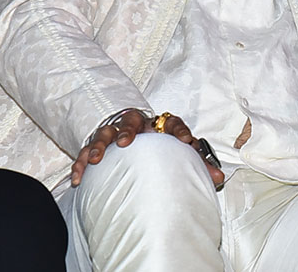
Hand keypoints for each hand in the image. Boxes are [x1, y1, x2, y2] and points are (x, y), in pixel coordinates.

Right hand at [71, 109, 225, 189]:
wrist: (140, 146)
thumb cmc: (163, 151)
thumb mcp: (180, 156)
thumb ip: (199, 165)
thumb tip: (219, 179)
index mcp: (160, 125)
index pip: (172, 122)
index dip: (179, 130)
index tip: (185, 142)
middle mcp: (137, 126)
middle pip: (131, 119)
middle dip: (128, 130)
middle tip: (126, 142)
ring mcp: (116, 134)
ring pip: (105, 132)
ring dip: (99, 144)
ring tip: (95, 159)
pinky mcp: (98, 147)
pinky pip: (85, 152)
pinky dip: (80, 164)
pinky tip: (78, 179)